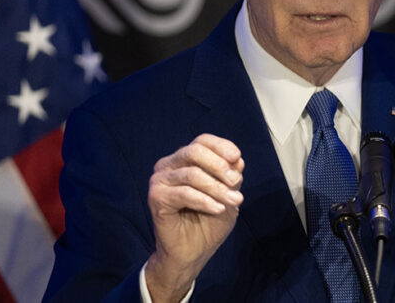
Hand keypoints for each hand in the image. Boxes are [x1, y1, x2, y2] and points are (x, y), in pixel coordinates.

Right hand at [144, 134, 244, 301]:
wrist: (192, 253)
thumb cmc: (208, 222)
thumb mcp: (227, 196)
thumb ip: (231, 177)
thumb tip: (238, 160)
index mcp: (184, 160)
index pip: (202, 141)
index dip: (221, 146)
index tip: (237, 158)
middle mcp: (168, 165)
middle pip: (194, 151)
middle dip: (219, 166)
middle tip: (236, 183)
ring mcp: (160, 180)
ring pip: (192, 174)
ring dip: (217, 188)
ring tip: (234, 201)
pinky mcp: (156, 198)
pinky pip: (184, 193)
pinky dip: (205, 200)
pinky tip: (218, 209)